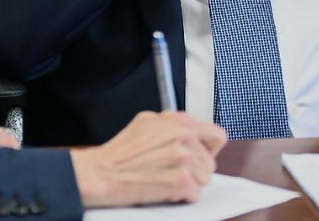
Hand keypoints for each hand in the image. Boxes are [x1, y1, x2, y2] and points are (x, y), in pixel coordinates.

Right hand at [71, 111, 226, 208]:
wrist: (102, 173)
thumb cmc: (121, 152)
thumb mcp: (147, 123)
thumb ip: (173, 126)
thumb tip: (193, 135)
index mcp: (180, 121)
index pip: (217, 136)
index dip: (208, 149)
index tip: (198, 156)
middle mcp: (185, 136)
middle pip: (210, 163)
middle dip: (195, 170)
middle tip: (171, 171)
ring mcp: (184, 158)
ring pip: (205, 180)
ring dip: (188, 184)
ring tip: (164, 179)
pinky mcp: (180, 180)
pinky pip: (194, 195)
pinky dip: (180, 197)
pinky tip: (162, 189)